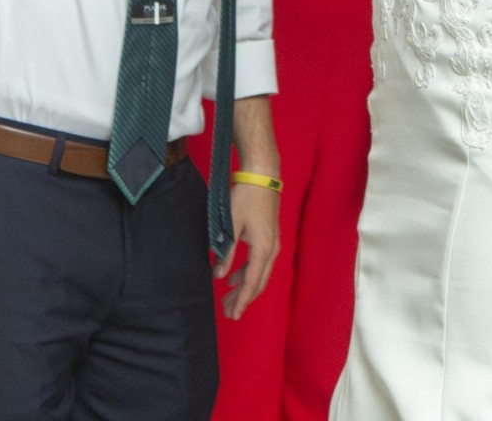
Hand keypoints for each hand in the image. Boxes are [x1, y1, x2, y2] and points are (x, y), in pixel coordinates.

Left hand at [217, 179, 280, 318]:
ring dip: (245, 287)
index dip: (242, 300)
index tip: (233, 315)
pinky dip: (247, 274)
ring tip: (228, 297)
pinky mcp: (269, 238)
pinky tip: (234, 276)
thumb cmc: (246, 198)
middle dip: (244, 299)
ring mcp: (273, 244)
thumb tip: (219, 276)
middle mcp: (272, 250)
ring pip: (260, 274)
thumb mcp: (231, 226)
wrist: (263, 176)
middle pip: (259, 283)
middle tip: (228, 312)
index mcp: (263, 249)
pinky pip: (260, 264)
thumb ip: (226, 252)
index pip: (252, 283)